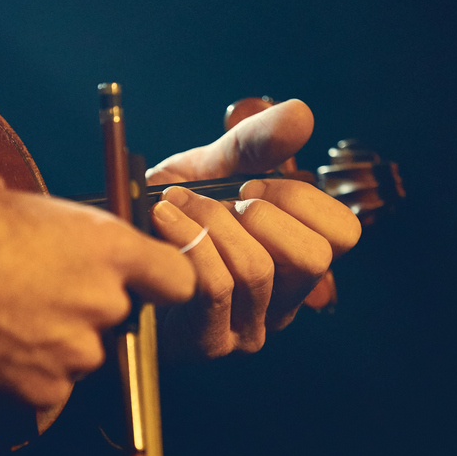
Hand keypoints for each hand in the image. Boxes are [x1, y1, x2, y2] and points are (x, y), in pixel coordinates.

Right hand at [0, 168, 194, 407]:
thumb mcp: (4, 194)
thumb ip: (45, 216)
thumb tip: (35, 220)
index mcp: (108, 247)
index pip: (178, 278)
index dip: (161, 280)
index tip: (143, 279)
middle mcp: (104, 303)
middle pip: (119, 315)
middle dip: (87, 307)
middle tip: (39, 292)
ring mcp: (76, 352)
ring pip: (81, 352)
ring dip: (56, 341)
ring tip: (7, 319)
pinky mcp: (43, 391)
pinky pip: (48, 385)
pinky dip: (27, 373)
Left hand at [146, 99, 360, 360]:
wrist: (112, 249)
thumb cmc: (172, 211)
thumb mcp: (213, 169)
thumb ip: (256, 143)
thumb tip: (302, 114)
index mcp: (298, 261)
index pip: (343, 234)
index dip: (300, 198)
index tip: (250, 184)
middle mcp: (284, 301)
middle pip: (313, 257)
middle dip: (261, 213)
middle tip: (221, 199)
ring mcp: (249, 328)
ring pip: (258, 269)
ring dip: (211, 222)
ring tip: (175, 203)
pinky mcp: (209, 341)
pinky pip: (215, 287)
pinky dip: (187, 240)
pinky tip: (163, 218)